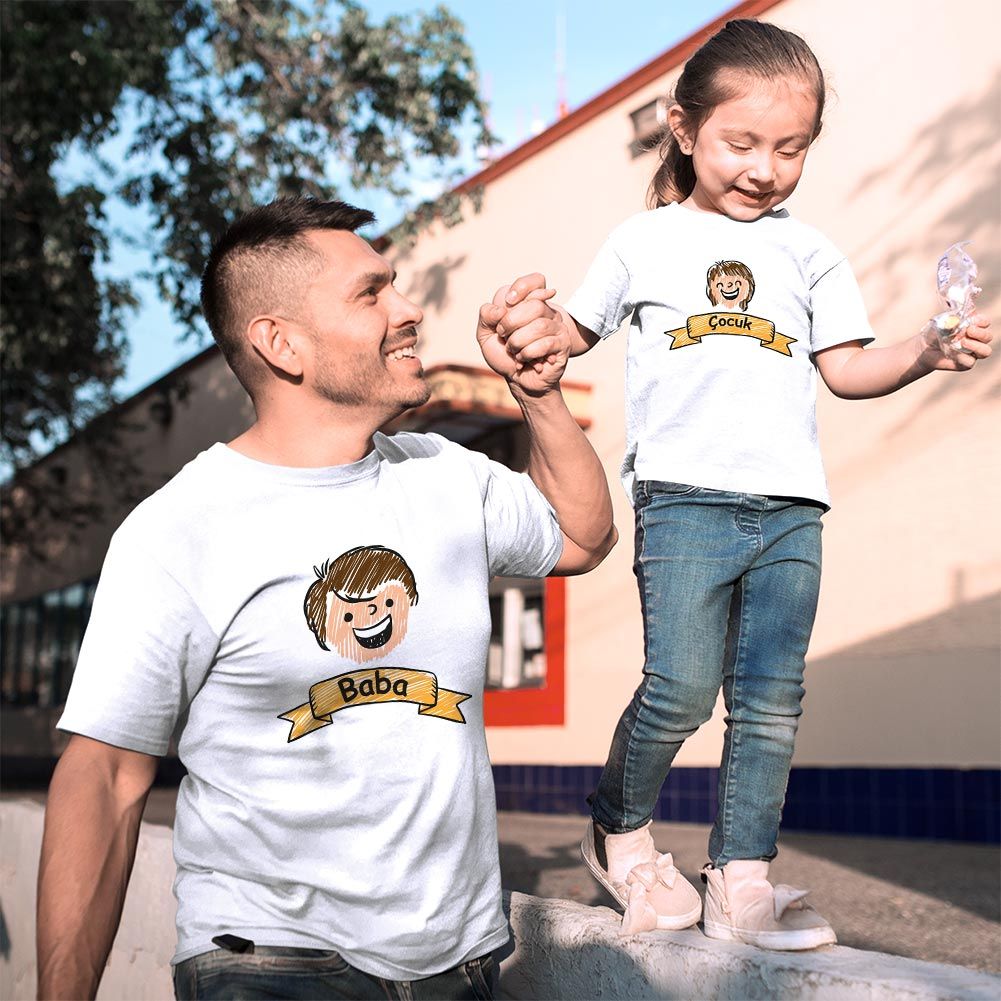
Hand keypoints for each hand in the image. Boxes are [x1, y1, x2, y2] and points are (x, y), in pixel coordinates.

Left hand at [476, 273, 570, 394]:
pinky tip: (527, 361)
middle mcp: (546, 311)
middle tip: (505, 338)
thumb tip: (502, 309)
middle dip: (511, 323)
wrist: (519, 381)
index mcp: (529, 303)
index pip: (536, 280)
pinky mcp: (563, 344)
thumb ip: (486, 316)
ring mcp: (557, 327)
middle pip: (534, 305)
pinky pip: (545, 344)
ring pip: (539, 326)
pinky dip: (528, 354)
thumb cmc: (504, 355)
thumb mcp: (486, 335)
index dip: (521, 287)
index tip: (506, 304)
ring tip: (516, 352)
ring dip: (518, 343)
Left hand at [922, 313, 992, 370]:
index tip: (973, 320)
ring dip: (977, 346)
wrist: (924, 348)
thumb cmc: (935, 333)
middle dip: (980, 333)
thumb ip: (951, 320)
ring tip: (963, 342)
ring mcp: (973, 352)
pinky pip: (970, 361)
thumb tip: (958, 318)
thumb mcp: (941, 324)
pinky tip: (952, 353)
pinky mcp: (966, 364)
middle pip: (988, 337)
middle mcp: (977, 340)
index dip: (982, 321)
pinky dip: (962, 357)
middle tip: (969, 330)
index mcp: (974, 326)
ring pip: (985, 351)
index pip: (985, 323)